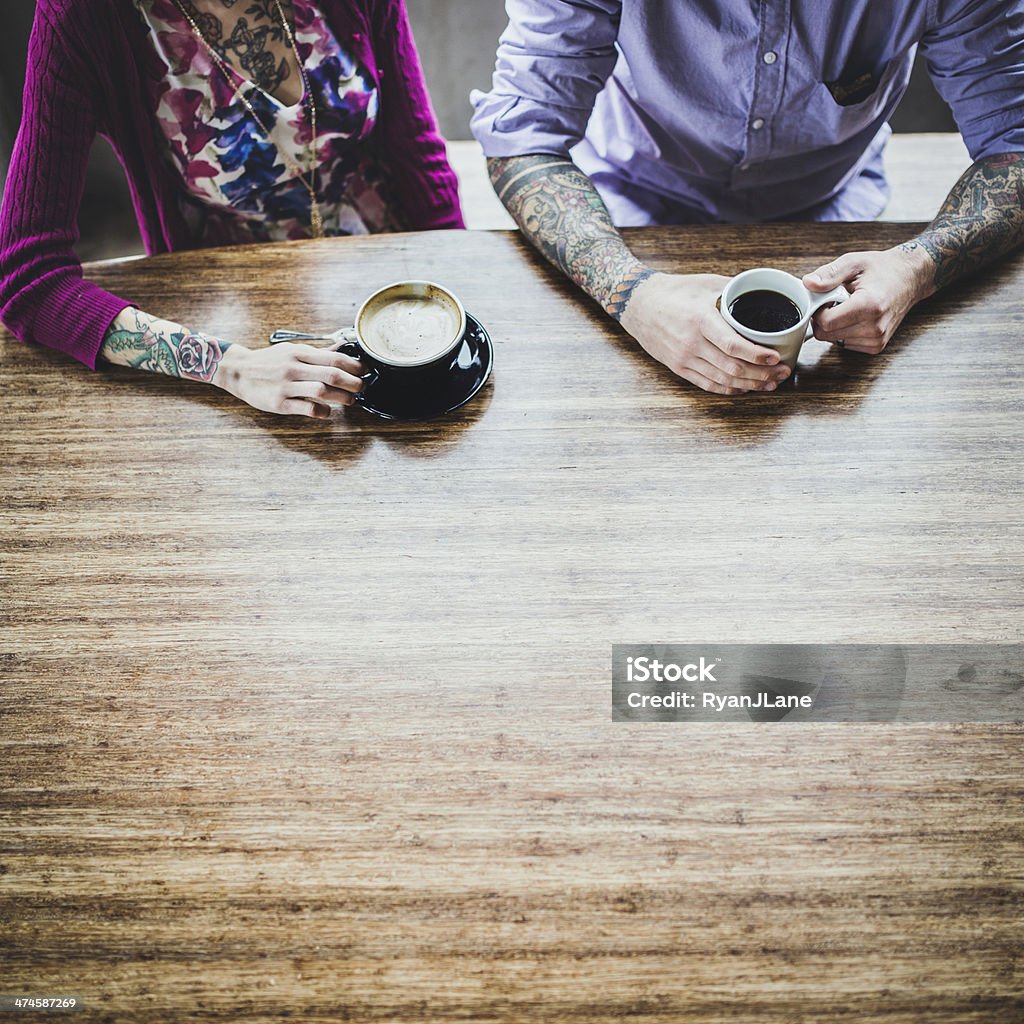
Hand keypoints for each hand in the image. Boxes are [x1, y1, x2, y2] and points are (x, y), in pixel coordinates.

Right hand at [213, 342, 366, 418]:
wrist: (238, 371)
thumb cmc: (268, 361)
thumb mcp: (291, 350)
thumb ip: (316, 352)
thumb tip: (341, 348)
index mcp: (298, 353)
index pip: (333, 358)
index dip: (353, 365)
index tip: (364, 371)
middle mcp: (293, 368)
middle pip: (332, 374)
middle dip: (353, 382)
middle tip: (362, 387)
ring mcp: (286, 386)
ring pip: (322, 391)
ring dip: (342, 397)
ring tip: (350, 400)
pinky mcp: (279, 403)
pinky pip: (306, 408)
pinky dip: (322, 411)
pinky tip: (327, 412)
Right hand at [620, 272, 790, 394]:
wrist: (639, 305)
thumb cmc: (674, 291)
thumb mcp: (706, 284)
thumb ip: (735, 290)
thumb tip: (767, 291)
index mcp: (700, 320)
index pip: (733, 345)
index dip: (758, 355)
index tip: (776, 357)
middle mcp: (691, 343)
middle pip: (732, 367)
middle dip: (762, 373)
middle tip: (782, 372)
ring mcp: (684, 359)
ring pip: (723, 380)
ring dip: (750, 385)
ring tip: (770, 383)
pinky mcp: (678, 368)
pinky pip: (707, 384)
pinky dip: (729, 389)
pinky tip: (745, 388)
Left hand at [803, 246, 934, 353]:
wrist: (910, 278)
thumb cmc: (883, 269)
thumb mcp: (854, 262)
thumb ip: (830, 274)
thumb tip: (808, 283)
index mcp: (869, 306)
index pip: (826, 323)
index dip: (818, 311)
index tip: (824, 299)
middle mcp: (875, 327)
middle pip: (827, 334)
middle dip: (824, 318)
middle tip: (835, 301)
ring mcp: (876, 339)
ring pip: (834, 341)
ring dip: (834, 325)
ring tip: (849, 307)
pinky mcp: (876, 346)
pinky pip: (845, 344)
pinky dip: (844, 332)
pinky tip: (855, 317)